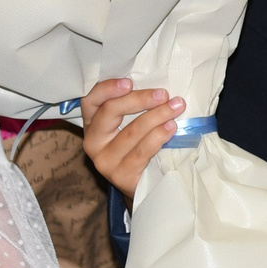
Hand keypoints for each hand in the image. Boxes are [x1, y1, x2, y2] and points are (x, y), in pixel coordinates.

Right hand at [82, 77, 181, 198]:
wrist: (142, 184)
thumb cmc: (137, 146)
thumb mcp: (129, 124)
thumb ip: (133, 107)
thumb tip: (156, 88)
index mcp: (92, 123)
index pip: (91, 101)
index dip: (107, 88)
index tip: (129, 82)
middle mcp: (92, 141)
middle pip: (110, 112)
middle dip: (139, 99)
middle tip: (163, 94)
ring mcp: (105, 161)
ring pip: (131, 131)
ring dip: (156, 116)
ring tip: (175, 108)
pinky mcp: (121, 176)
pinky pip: (142, 151)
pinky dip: (159, 136)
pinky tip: (171, 128)